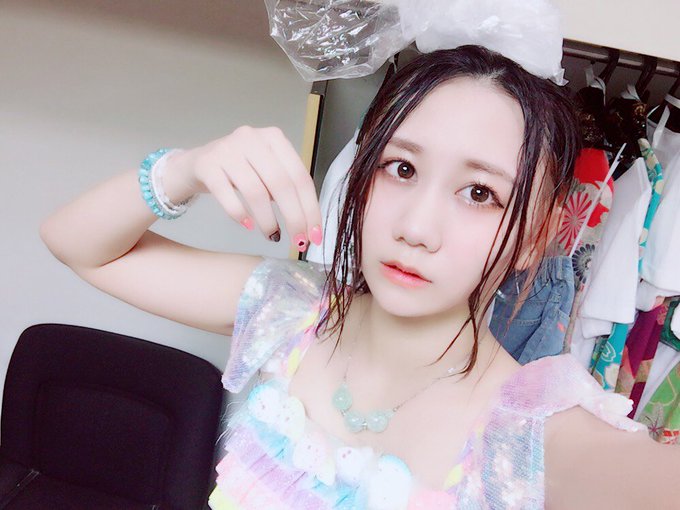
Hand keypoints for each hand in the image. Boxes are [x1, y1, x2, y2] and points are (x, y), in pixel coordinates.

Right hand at [169, 126, 322, 251]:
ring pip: (256, 191)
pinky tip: (248, 226)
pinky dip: (240, 214)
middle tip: (297, 242)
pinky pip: (227, 195)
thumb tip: (308, 225)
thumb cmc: (239, 172)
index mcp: (274, 138)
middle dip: (294, 218)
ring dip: (268, 220)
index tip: (315, 235)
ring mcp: (227, 149)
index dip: (310, 209)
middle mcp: (252, 138)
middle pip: (281, 184)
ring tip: (272, 236)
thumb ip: (287, 189)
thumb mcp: (266, 172)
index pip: (300, 177)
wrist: (195, 164)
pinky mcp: (207, 164)